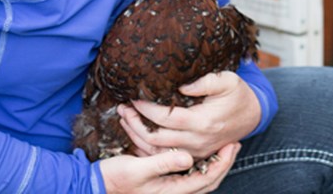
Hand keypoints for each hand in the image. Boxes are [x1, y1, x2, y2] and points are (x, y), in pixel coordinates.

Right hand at [99, 142, 238, 193]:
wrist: (97, 185)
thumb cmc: (115, 178)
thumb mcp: (137, 168)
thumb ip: (163, 163)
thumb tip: (188, 157)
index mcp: (172, 191)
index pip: (207, 179)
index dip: (222, 163)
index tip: (232, 145)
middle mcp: (174, 192)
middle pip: (209, 180)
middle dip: (224, 163)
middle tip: (235, 143)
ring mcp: (170, 188)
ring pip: (201, 178)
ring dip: (215, 162)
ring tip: (224, 145)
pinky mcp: (165, 183)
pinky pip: (190, 175)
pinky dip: (201, 164)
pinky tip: (203, 151)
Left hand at [119, 71, 260, 159]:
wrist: (252, 116)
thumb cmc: (238, 94)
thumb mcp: (228, 80)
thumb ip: (205, 81)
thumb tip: (180, 84)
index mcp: (203, 121)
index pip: (166, 118)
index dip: (146, 109)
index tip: (134, 97)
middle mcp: (197, 140)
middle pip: (156, 138)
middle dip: (135, 123)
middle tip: (122, 107)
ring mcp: (195, 150)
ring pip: (157, 150)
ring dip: (137, 136)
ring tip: (124, 119)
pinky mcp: (193, 154)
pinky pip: (164, 155)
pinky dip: (147, 146)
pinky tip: (137, 132)